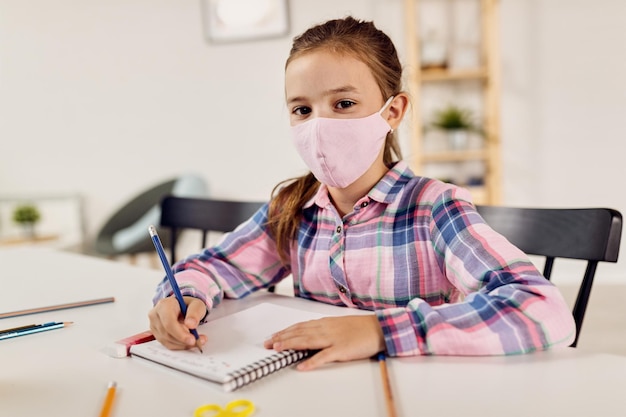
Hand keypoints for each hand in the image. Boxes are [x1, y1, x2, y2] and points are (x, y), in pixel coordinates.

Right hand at [148, 296, 207, 349]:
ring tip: (197, 340)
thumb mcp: (196, 304)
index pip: (169, 323)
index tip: (192, 339)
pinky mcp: (157, 334)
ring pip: (167, 341)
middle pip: (167, 334)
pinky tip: (189, 342)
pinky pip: (168, 344)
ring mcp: (154, 326)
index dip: (180, 333)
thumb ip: (195, 313)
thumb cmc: (188, 305)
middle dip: (183, 340)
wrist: (182, 307)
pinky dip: (180, 345)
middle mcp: (155, 315)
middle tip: (198, 341)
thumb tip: (191, 325)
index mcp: (164, 305)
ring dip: (183, 344)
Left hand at [263, 315, 384, 370]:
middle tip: (267, 343)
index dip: (285, 331)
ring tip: (276, 349)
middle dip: (281, 338)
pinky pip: (324, 357)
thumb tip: (309, 335)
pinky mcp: (342, 350)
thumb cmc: (361, 328)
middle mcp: (326, 329)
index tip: (273, 336)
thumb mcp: (339, 325)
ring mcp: (333, 339)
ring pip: (307, 341)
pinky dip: (312, 361)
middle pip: (299, 333)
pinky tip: (302, 366)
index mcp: (325, 323)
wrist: (379, 328)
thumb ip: (324, 330)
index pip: (300, 326)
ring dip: (290, 345)